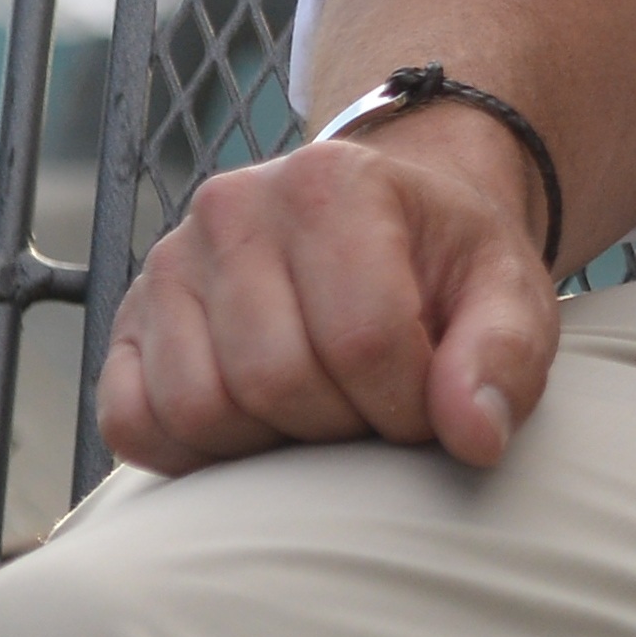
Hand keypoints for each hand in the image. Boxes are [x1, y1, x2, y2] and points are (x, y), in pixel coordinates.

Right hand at [97, 99, 567, 474]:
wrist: (385, 226)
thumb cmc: (444, 267)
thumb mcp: (507, 294)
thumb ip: (504, 357)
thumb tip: (473, 436)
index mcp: (331, 182)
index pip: (362, 339)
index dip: (407, 408)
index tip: (430, 411)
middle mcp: (233, 207)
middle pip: (275, 380)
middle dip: (342, 427)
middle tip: (375, 412)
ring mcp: (169, 263)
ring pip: (199, 408)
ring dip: (270, 445)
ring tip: (322, 412)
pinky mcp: (128, 320)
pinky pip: (131, 422)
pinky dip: (190, 454)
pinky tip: (254, 433)